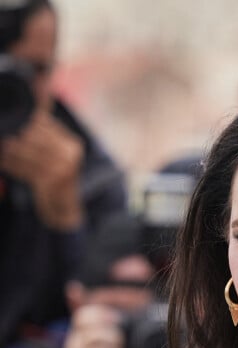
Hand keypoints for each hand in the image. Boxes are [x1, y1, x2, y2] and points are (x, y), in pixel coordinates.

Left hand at [0, 111, 83, 229]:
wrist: (64, 207)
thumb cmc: (57, 176)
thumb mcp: (58, 153)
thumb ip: (47, 129)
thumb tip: (41, 93)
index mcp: (73, 144)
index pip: (45, 124)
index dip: (27, 122)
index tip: (13, 121)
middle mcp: (71, 155)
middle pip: (36, 138)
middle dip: (18, 136)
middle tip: (4, 136)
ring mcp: (62, 170)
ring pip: (29, 153)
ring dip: (11, 151)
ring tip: (2, 147)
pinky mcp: (51, 182)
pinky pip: (26, 170)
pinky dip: (13, 165)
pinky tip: (3, 162)